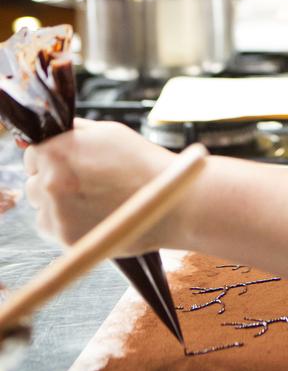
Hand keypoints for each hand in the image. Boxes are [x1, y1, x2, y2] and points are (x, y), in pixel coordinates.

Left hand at [23, 119, 177, 254]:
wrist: (171, 201)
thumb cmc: (142, 163)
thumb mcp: (107, 132)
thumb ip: (75, 132)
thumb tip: (53, 133)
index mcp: (57, 152)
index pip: (32, 155)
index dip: (49, 160)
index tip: (65, 166)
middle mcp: (50, 182)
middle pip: (33, 183)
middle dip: (52, 183)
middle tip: (82, 185)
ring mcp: (57, 212)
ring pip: (42, 208)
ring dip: (58, 205)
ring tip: (92, 201)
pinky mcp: (66, 238)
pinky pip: (53, 229)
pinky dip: (67, 224)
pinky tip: (93, 215)